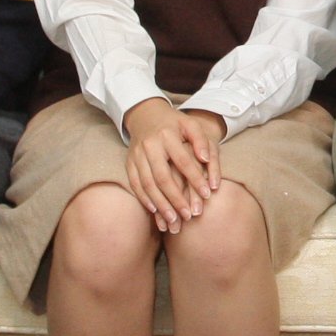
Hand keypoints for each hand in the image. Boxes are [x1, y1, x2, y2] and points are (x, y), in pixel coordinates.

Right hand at [122, 99, 224, 230]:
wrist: (145, 115)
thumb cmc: (174, 123)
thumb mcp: (190, 124)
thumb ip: (201, 140)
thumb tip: (205, 159)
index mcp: (167, 135)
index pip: (183, 161)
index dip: (195, 179)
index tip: (206, 195)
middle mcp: (149, 146)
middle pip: (162, 177)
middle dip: (175, 199)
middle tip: (188, 216)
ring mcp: (136, 155)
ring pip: (147, 184)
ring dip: (160, 204)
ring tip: (172, 220)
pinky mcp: (129, 163)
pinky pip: (135, 184)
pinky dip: (144, 198)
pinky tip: (154, 211)